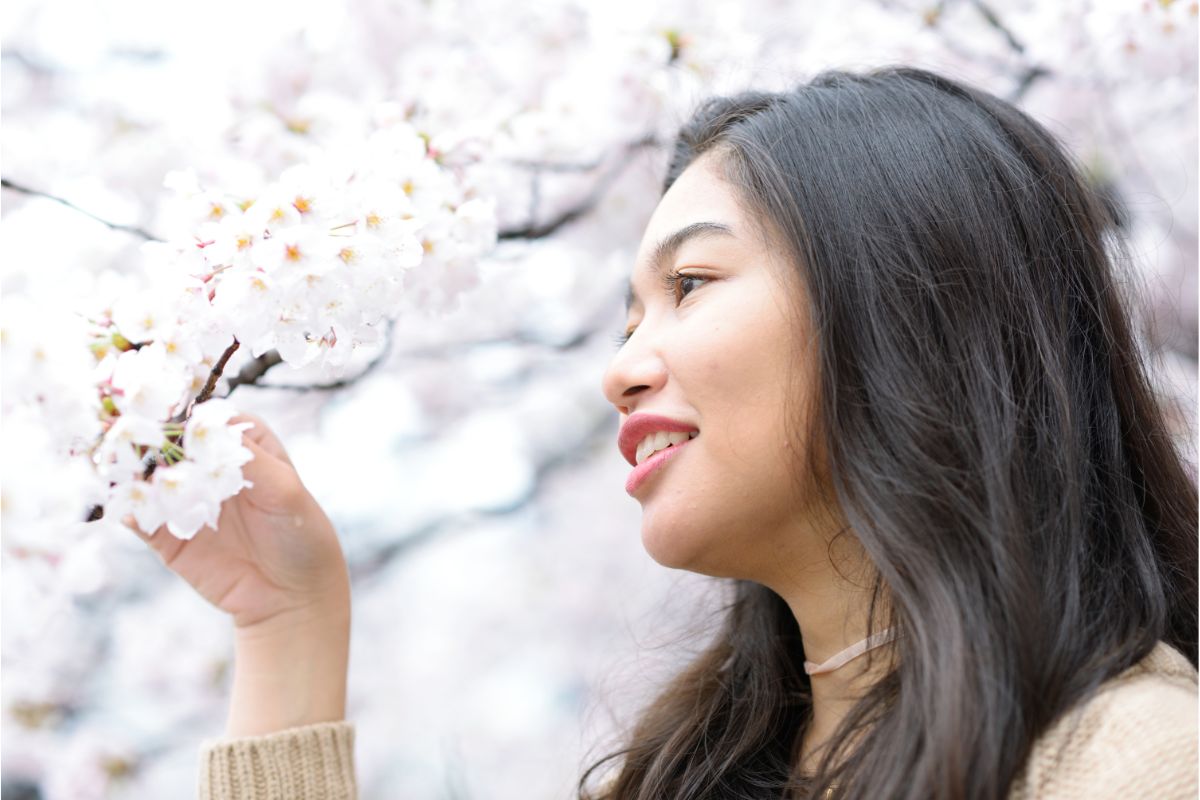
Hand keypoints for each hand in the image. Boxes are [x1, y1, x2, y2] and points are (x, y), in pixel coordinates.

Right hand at [125, 410, 351, 734]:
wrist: (292, 596)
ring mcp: (186, 498)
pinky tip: (126, 507)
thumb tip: (208, 430)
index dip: (188, 416)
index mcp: (243, 446)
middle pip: (171, 445)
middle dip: (149, 439)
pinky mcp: (168, 534)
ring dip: (131, 471)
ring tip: (118, 466)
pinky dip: (129, 509)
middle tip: (128, 434)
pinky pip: (141, 516)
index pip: (210, 420)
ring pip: (150, 478)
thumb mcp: (285, 492)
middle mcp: (209, 466)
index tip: (168, 417)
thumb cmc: (300, 535)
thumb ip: (250, 461)